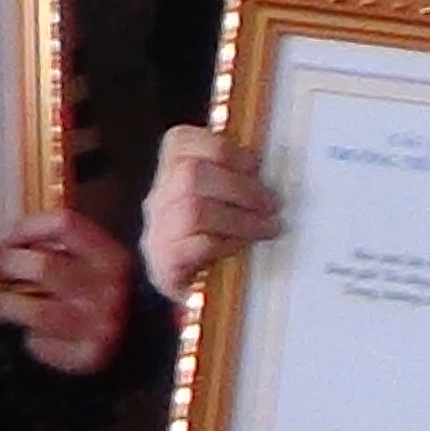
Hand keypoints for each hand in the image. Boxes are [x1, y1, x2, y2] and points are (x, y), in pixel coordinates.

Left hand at [0, 207, 137, 374]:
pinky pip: (43, 344)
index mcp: (111, 255)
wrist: (141, 343)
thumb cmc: (104, 295)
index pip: (65, 224)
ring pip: (34, 311)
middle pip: (43, 266)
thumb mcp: (93, 264)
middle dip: (3, 263)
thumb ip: (58, 252)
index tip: (3, 238)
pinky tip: (30, 335)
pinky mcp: (89, 356)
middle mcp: (109, 289)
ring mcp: (100, 325)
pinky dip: (31, 340)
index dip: (28, 228)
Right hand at [135, 124, 284, 293]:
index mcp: (169, 171)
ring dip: (240, 217)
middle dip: (239, 186)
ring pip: (194, 209)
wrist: (195, 289)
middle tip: (272, 202)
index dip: (222, 149)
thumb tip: (272, 163)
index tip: (255, 164)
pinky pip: (196, 246)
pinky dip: (227, 243)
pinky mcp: (164, 263)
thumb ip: (236, 173)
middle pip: (191, 175)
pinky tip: (245, 246)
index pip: (181, 141)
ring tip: (268, 226)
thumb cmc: (215, 234)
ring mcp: (157, 230)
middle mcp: (158, 197)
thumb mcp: (221, 196)